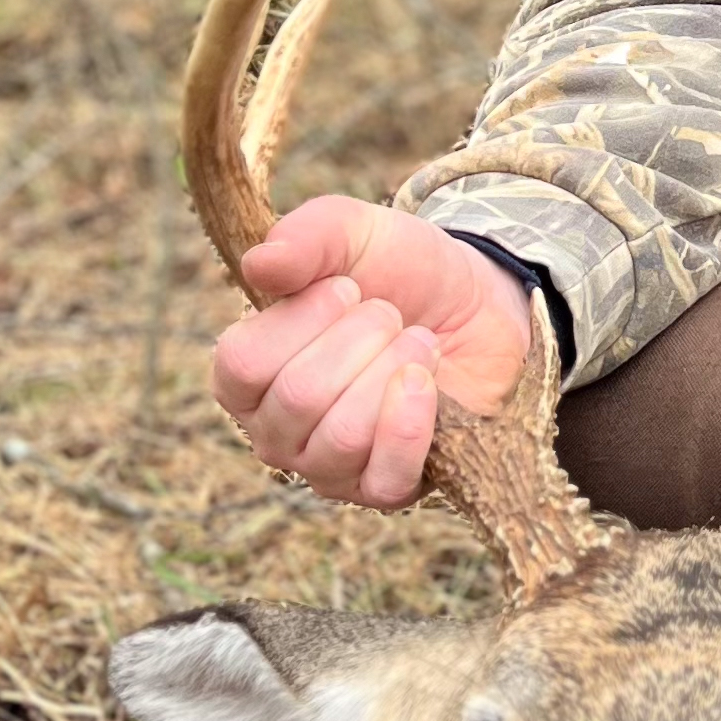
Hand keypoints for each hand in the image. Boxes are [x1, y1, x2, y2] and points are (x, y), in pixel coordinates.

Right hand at [208, 198, 533, 507]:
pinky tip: (425, 381)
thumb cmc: (399, 272)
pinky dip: (410, 425)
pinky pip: (383, 480)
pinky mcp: (385, 488)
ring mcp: (328, 467)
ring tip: (419, 340)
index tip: (348, 286)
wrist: (479, 304)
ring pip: (341, 437)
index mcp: (247, 373)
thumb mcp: (353, 232)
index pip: (241, 364)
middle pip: (298, 398)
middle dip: (361, 339)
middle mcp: (275, 430)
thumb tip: (260, 265)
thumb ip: (305, 238)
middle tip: (391, 313)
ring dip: (391, 371)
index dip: (300, 319)